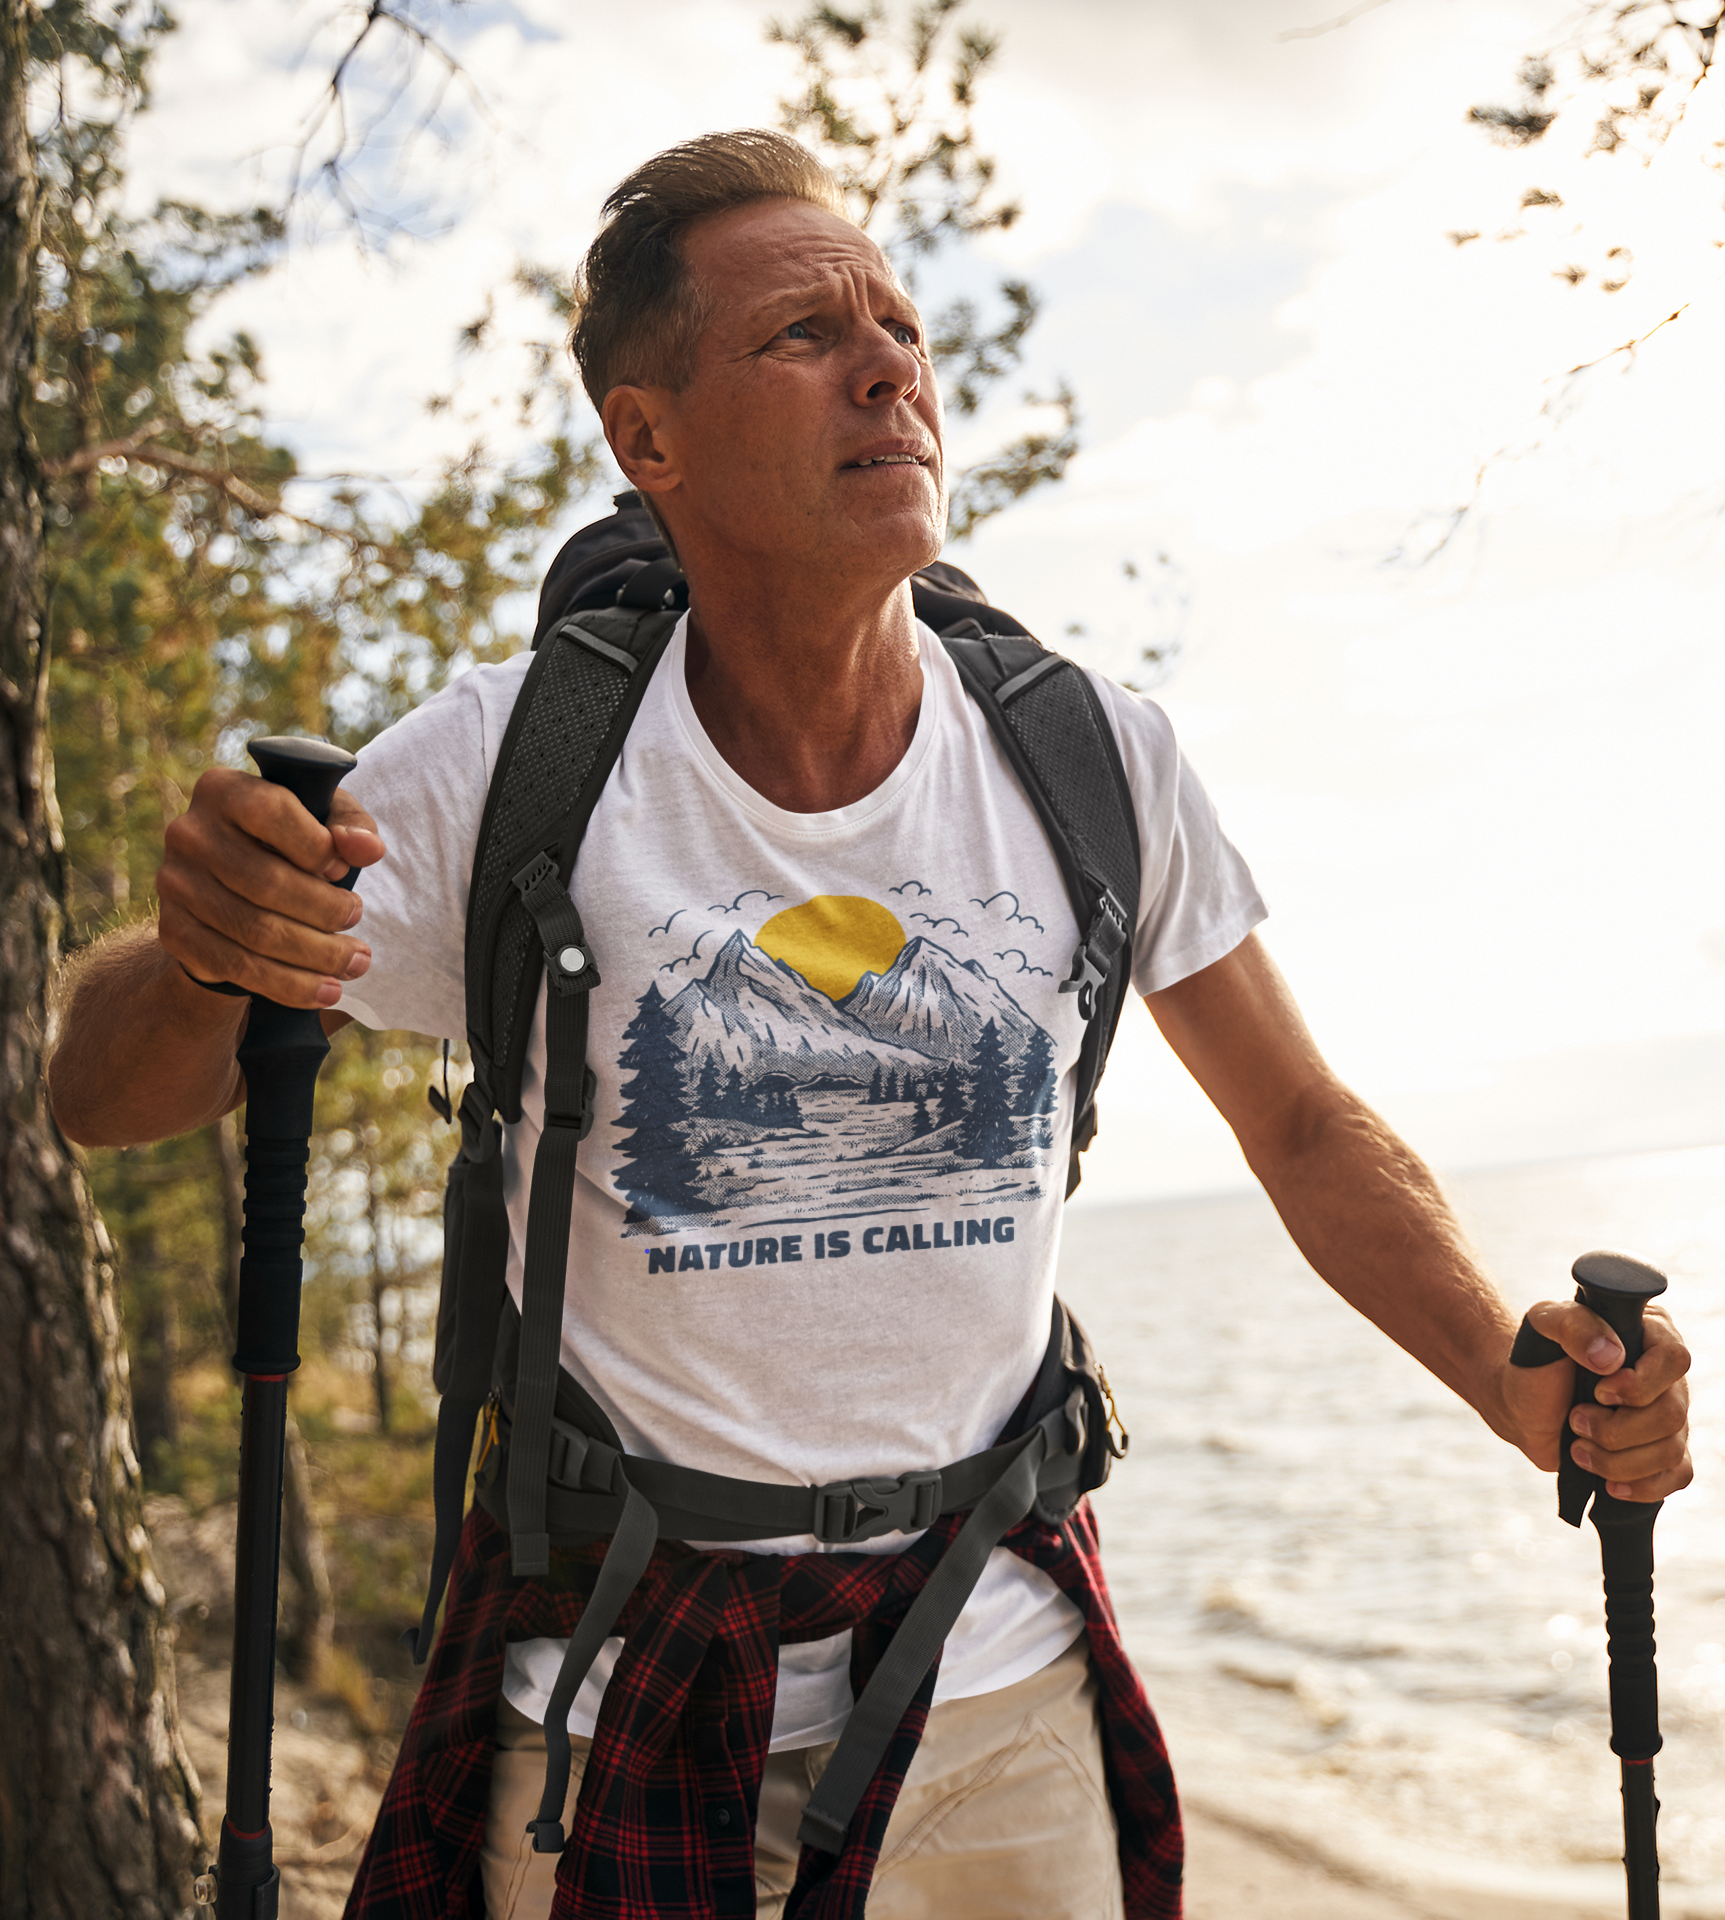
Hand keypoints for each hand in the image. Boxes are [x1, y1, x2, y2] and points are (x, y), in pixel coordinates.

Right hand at [158, 768, 385, 1008]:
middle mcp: (188, 833)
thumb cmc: (289, 841)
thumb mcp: (322, 819)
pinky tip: (324, 991)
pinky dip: (288, 984)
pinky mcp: (174, 932)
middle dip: (325, 910)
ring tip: (356, 964)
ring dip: (316, 954)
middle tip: (359, 921)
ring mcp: (175, 884)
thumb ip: (350, 824)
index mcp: (222, 789)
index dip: (315, 845)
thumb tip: (367, 849)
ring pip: (255, 930)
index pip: (271, 812)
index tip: (343, 869)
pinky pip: (236, 966)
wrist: (229, 886)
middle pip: (265, 881)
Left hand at [1501, 1300, 1691, 1501]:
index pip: (1674, 1359)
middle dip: (1615, 1429)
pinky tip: (1610, 1483)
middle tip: (1575, 1420)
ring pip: (1669, 1451)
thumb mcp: (1542, 1324)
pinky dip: (1640, 1486)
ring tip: (1578, 1448)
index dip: (1639, 1384)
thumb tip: (1611, 1357)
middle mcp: (1666, 1377)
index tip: (1598, 1392)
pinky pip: (1676, 1477)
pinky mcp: (1661, 1453)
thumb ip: (1573, 1325)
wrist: (1521, 1404)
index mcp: (1648, 1334)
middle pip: (1672, 1415)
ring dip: (1616, 1459)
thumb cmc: (1536, 1359)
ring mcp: (1668, 1417)